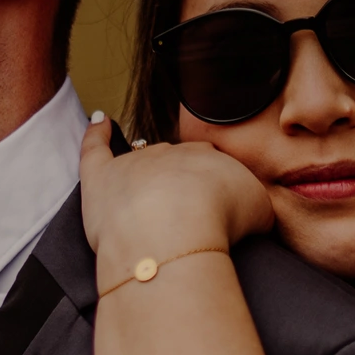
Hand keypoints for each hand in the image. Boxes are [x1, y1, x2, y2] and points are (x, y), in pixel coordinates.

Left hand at [79, 115, 272, 288]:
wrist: (176, 233)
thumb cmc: (219, 222)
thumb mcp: (259, 211)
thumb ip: (252, 202)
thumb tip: (250, 208)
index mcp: (208, 158)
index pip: (208, 165)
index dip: (210, 188)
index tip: (213, 210)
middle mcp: (172, 153)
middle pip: (175, 164)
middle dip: (180, 187)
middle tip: (186, 219)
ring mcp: (135, 163)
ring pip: (140, 161)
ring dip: (145, 174)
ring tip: (149, 201)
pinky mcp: (102, 177)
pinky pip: (95, 147)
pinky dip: (95, 133)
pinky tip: (99, 120)